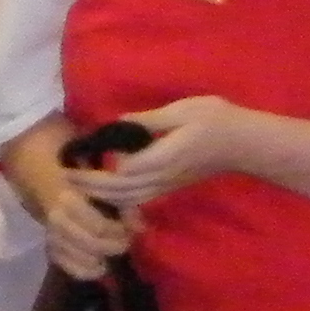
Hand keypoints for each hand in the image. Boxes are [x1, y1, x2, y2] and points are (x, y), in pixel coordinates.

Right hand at [41, 186, 134, 280]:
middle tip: (126, 243)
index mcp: (69, 202)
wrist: (46, 192)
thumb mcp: (101, 189)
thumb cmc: (81, 189)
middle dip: (115, 246)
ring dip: (104, 258)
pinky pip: (73, 269)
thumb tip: (140, 227)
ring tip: (114, 251)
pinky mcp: (51, 252)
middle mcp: (57, 222)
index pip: (99, 226)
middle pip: (93, 245)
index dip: (119, 231)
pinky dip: (90, 272)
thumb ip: (122, 206)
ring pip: (84, 259)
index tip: (129, 229)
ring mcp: (52, 239)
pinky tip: (101, 266)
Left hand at [81, 98, 247, 211]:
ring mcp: (166, 186)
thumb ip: (150, 120)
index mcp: (162, 156)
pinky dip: (118, 200)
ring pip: (128, 200)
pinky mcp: (169, 188)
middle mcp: (161, 177)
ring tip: (79, 186)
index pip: (122, 170)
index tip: (75, 157)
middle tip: (65, 175)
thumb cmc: (215, 120)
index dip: (97, 169)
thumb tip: (120, 122)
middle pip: (120, 190)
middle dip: (90, 186)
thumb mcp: (183, 110)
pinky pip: (139, 200)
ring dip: (101, 195)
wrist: (244, 144)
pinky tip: (106, 193)